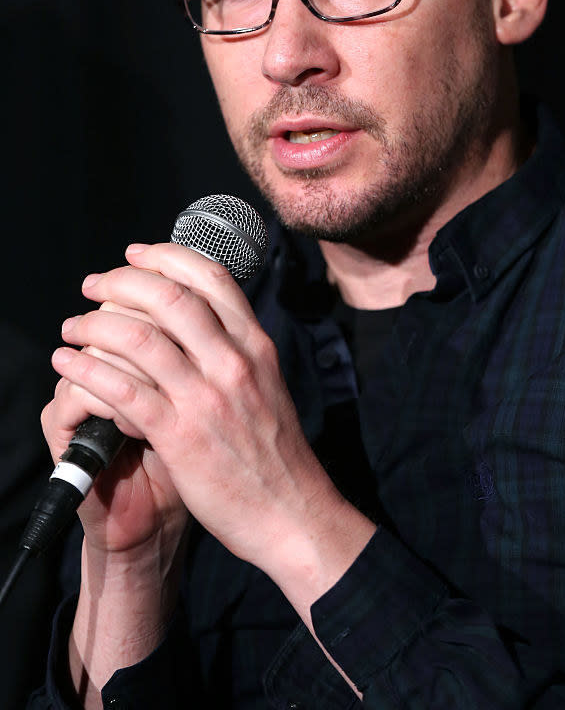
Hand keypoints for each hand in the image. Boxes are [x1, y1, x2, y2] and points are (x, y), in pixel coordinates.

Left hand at [50, 242, 374, 602]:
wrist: (293, 513)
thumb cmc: (275, 455)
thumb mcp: (268, 386)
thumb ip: (236, 353)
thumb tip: (199, 323)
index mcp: (257, 345)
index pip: (211, 276)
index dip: (165, 256)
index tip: (134, 254)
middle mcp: (234, 362)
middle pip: (169, 295)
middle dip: (121, 282)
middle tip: (93, 285)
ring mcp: (207, 397)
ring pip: (139, 337)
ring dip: (94, 324)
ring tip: (72, 327)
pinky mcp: (180, 436)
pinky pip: (121, 389)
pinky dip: (86, 369)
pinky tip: (68, 365)